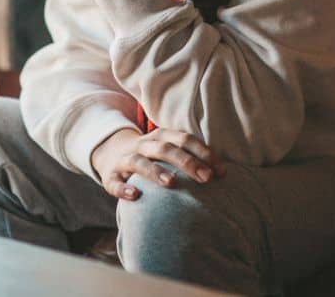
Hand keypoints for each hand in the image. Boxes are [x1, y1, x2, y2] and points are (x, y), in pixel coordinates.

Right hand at [90, 127, 225, 200]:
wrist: (110, 152)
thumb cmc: (150, 155)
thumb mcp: (167, 149)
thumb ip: (190, 156)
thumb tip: (224, 172)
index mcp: (160, 137)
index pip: (184, 139)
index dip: (203, 152)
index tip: (221, 171)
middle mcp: (143, 145)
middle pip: (165, 148)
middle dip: (186, 162)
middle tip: (206, 179)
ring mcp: (125, 159)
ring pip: (139, 162)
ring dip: (156, 171)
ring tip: (172, 183)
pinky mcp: (111, 175)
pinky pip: (115, 182)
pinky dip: (124, 188)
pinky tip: (135, 196)